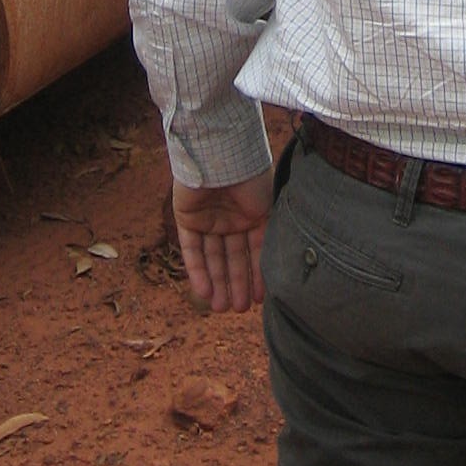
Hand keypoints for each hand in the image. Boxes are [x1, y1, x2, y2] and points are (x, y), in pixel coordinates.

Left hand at [173, 172, 273, 312]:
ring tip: (221, 308)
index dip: (255, 275)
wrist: (221, 155)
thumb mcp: (268, 210)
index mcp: (253, 214)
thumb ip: (269, 237)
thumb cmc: (250, 178)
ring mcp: (208, 219)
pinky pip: (192, 250)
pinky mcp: (186, 219)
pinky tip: (204, 292)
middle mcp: (231, 218)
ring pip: (212, 258)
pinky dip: (198, 271)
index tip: (257, 300)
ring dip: (216, 282)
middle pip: (232, 257)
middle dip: (235, 283)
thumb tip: (278, 268)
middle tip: (236, 310)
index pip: (254, 250)